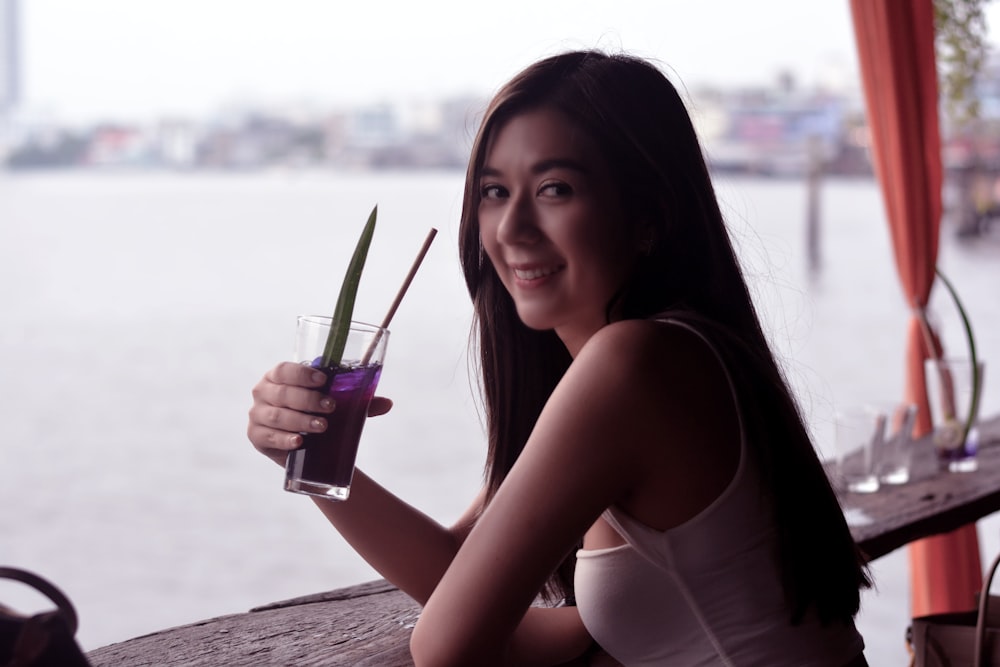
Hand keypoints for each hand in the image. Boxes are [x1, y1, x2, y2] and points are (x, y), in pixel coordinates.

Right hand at [247, 361, 392, 465]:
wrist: (305, 447)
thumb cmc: (318, 415)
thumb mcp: (338, 406)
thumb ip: (360, 402)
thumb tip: (388, 403)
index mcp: (279, 375)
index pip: (285, 369)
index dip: (302, 374)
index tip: (323, 381)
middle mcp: (264, 391)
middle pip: (282, 393)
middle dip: (308, 400)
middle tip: (331, 408)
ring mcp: (257, 414)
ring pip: (277, 415)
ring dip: (300, 421)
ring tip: (323, 427)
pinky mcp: (256, 436)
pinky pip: (268, 436)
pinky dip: (284, 439)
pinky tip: (299, 442)